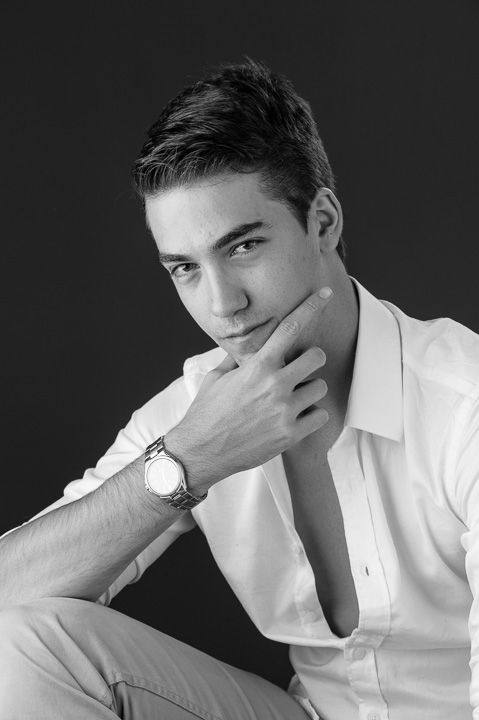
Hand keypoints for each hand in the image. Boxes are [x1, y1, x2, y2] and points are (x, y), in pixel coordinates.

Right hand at [165, 288, 331, 491]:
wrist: (200, 451)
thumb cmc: (206, 413)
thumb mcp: (216, 378)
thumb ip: (236, 360)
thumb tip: (244, 347)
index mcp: (257, 366)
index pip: (290, 328)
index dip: (311, 307)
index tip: (326, 293)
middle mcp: (275, 385)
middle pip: (317, 357)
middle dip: (310, 361)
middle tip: (299, 370)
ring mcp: (285, 410)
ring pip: (320, 388)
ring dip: (309, 392)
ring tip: (290, 400)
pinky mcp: (291, 435)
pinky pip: (320, 416)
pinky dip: (311, 417)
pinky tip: (294, 420)